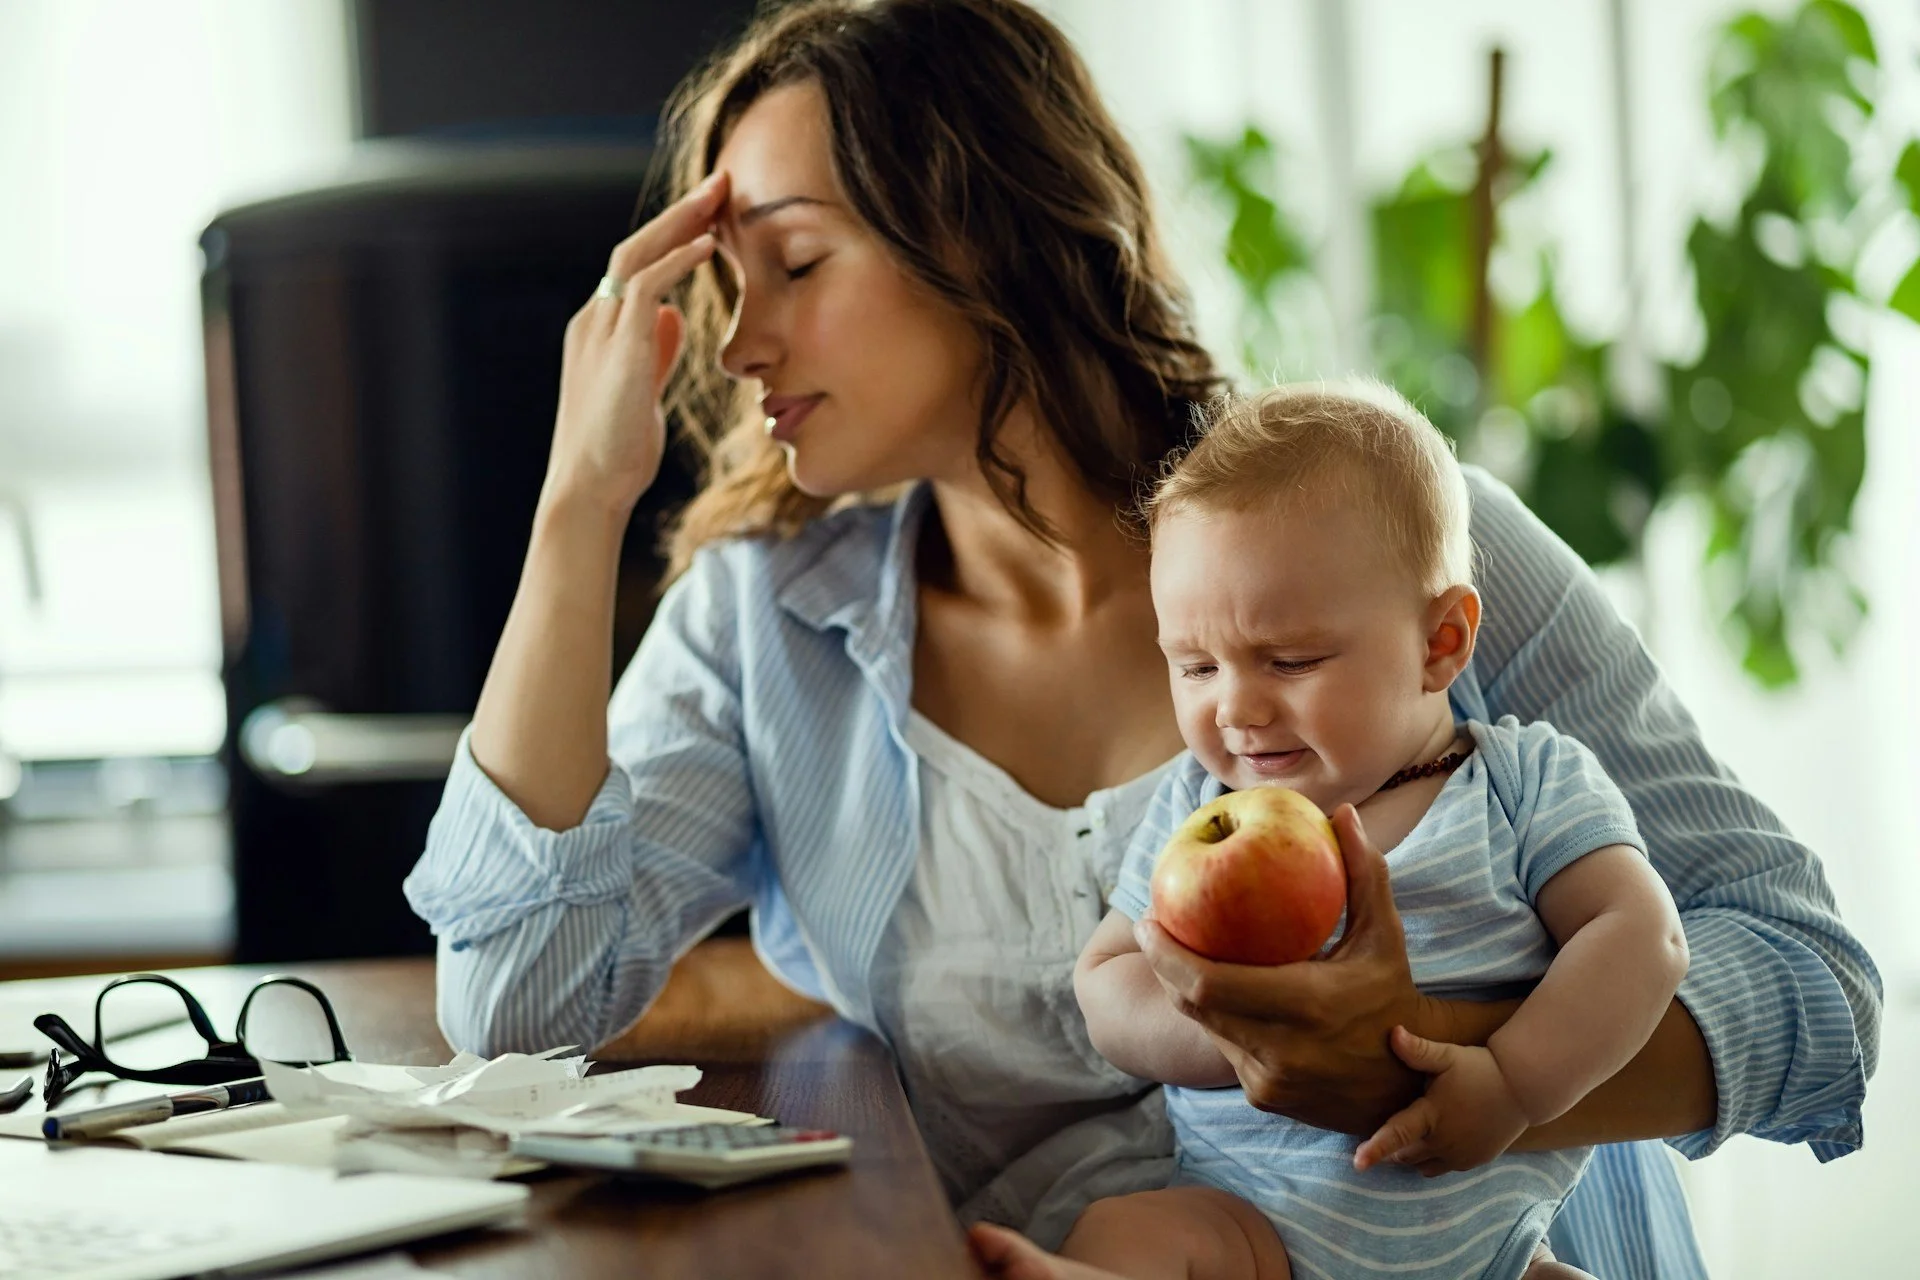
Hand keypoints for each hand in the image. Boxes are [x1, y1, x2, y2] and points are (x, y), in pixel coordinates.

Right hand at [546, 170, 726, 512]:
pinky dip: (677, 261)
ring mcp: (600, 331)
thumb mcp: (642, 389)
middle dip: (678, 213)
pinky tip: (709, 245)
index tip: (712, 216)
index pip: (635, 266)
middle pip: (634, 247)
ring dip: (680, 222)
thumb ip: (653, 349)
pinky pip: (645, 286)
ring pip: (635, 254)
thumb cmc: (617, 451)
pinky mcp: (616, 349)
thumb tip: (672, 317)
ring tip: (720, 196)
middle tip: (721, 182)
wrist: (591, 490)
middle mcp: (593, 320)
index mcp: (599, 329)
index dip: (673, 237)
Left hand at [1134, 804, 1437, 1134]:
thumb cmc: (1391, 995)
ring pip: (1203, 1027)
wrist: (1405, 1085)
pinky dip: (1211, 1015)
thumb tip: (1344, 814)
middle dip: (1163, 965)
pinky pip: (1222, 1047)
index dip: (1168, 955)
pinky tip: (1204, 985)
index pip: (1210, 985)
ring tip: (1171, 949)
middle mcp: (1281, 1049)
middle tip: (1149, 926)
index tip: (1148, 918)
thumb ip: (1365, 873)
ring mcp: (1267, 1080)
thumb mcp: (1384, 936)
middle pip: (1193, 1006)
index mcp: (1308, 1006)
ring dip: (1183, 990)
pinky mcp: (1261, 1096)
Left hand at [1354, 1026, 1528, 1176]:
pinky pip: (1441, 1168)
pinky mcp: (1473, 1162)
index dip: (1375, 1149)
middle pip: (1403, 1154)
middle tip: (1384, 1133)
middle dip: (1390, 1148)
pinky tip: (1431, 1142)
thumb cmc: (1479, 1068)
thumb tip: (1393, 1032)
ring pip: (1421, 1165)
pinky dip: (1431, 1160)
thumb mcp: (1448, 1056)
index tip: (1357, 1163)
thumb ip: (1419, 1050)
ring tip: (1406, 1138)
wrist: (1521, 1088)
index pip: (1398, 1134)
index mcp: (1433, 1115)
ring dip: (1409, 1155)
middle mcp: (1444, 1142)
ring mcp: (1460, 1155)